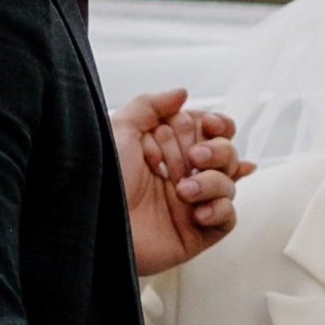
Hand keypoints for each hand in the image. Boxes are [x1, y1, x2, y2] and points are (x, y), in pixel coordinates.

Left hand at [115, 88, 247, 275]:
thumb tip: (182, 92)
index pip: (210, 131)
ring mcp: (192, 203)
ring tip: (182, 192)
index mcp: (167, 148)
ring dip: (211, 183)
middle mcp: (183, 173)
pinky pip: (228, 218)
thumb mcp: (120, 129)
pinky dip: (219, 210)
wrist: (96, 224)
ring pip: (229, 184)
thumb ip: (150, 104)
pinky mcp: (197, 232)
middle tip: (194, 158)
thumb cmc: (102, 178)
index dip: (219, 126)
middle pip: (227, 154)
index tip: (211, 125)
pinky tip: (197, 213)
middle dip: (218, 151)